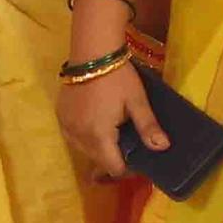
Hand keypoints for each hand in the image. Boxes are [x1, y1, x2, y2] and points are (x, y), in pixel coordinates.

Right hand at [56, 50, 163, 181]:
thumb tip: (162, 148)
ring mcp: (66, 126)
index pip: (113, 167)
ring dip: (98, 149)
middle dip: (113, 158)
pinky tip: (96, 124)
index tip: (138, 159)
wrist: (92, 52)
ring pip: (84, 150)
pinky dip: (85, 137)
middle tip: (128, 144)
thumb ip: (148, 127)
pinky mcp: (60, 116)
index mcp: (99, 135)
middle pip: (97, 161)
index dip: (127, 169)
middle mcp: (78, 136)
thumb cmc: (118, 78)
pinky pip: (73, 137)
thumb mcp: (137, 101)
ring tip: (113, 134)